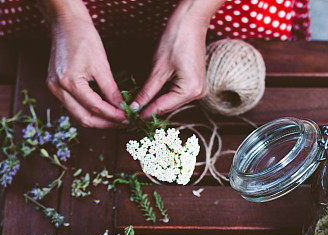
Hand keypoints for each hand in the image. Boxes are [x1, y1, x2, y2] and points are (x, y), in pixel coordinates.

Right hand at [46, 13, 125, 127]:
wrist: (67, 24)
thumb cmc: (84, 39)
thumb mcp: (101, 65)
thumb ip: (111, 89)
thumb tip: (121, 107)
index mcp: (69, 82)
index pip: (95, 108)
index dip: (113, 115)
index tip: (127, 118)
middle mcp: (57, 89)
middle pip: (83, 118)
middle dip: (105, 123)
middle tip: (123, 123)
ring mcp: (53, 88)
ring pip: (77, 114)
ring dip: (97, 119)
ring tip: (115, 119)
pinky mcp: (55, 86)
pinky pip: (73, 105)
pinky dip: (88, 110)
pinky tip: (102, 110)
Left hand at [133, 3, 210, 118]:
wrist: (191, 21)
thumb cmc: (176, 39)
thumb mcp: (158, 68)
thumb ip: (147, 91)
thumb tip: (134, 107)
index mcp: (191, 90)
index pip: (162, 107)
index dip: (144, 114)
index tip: (128, 119)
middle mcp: (198, 93)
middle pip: (167, 107)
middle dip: (149, 110)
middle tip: (129, 116)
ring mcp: (198, 89)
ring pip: (171, 102)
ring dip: (154, 104)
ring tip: (136, 109)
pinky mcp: (195, 83)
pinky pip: (175, 94)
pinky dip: (162, 96)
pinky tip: (149, 98)